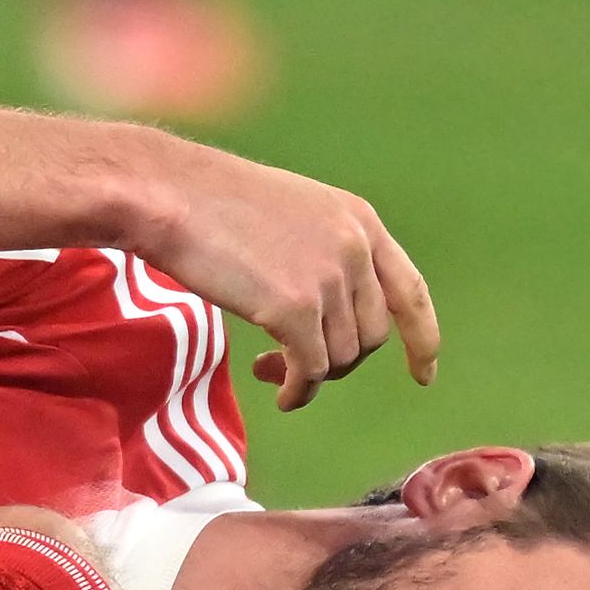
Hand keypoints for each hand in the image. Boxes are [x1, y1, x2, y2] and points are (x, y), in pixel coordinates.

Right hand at [126, 131, 439, 410]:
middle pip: (371, 335)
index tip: (423, 374)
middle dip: (340, 361)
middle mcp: (354, 247)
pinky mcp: (294, 308)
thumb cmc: (208, 204)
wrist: (166, 195)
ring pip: (341, 357)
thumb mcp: (289, 213)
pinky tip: (279, 394)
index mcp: (359, 220)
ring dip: (310, 375)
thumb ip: (322, 251)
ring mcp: (327, 278)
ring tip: (270, 370)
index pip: (410, 291)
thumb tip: (330, 313)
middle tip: (293, 367)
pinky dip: (298, 391)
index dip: (421, 339)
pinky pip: (311, 370)